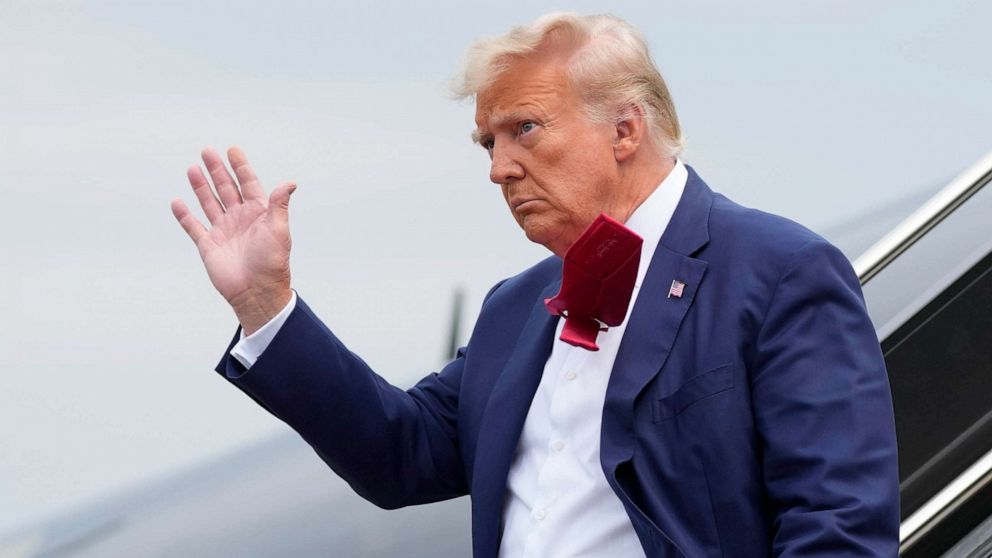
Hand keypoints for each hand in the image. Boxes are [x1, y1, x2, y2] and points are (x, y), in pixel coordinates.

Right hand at [171, 146, 295, 334]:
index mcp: (258, 213)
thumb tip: (291, 182)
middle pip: (226, 189)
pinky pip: (193, 227)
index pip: (248, 184)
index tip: (233, 150)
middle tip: (207, 151)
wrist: (257, 292)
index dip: (241, 167)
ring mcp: (223, 231)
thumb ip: (279, 205)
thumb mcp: (279, 230)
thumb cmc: (272, 262)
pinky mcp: (208, 245)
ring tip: (192, 168)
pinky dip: (184, 215)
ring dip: (201, 186)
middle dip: (217, 170)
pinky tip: (177, 201)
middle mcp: (240, 219)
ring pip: (209, 203)